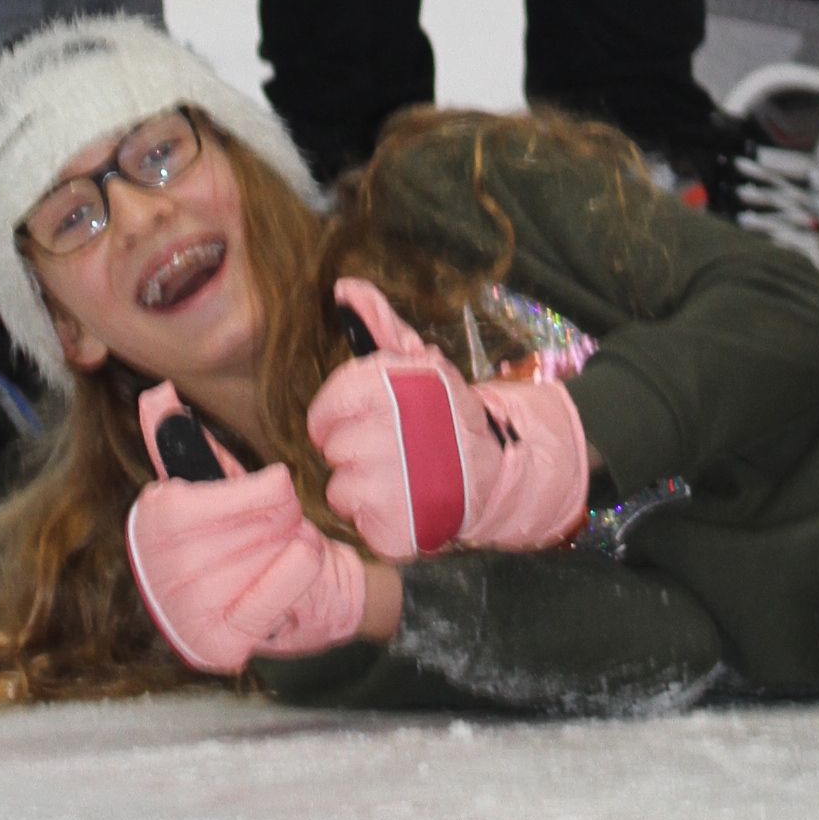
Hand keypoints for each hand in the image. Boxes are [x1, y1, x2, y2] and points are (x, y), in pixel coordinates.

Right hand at [125, 384, 369, 673]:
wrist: (283, 601)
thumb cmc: (237, 536)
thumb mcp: (215, 485)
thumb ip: (186, 441)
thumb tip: (158, 394)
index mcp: (152, 522)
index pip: (219, 494)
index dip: (259, 491)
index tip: (277, 488)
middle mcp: (160, 572)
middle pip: (251, 523)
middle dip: (282, 517)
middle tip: (285, 524)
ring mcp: (186, 613)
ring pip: (266, 552)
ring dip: (294, 542)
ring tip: (287, 547)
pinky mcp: (218, 646)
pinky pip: (274, 594)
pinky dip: (301, 569)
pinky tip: (305, 558)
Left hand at [305, 278, 589, 559]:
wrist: (492, 470)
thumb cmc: (444, 414)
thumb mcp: (418, 363)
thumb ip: (379, 323)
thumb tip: (344, 288)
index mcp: (389, 391)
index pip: (326, 410)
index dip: (336, 417)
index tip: (359, 420)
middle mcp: (388, 438)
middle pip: (332, 449)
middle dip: (354, 448)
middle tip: (389, 447)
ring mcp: (392, 489)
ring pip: (339, 489)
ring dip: (361, 486)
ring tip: (395, 476)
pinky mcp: (396, 531)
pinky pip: (357, 523)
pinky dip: (375, 519)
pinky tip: (401, 503)